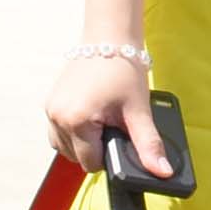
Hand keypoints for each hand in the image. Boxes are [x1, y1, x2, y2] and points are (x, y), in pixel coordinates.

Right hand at [43, 45, 161, 176]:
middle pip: (77, 157)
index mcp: (76, 122)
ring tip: (103, 120)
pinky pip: (58, 132)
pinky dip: (73, 131)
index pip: (91, 163)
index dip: (110, 155)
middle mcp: (57, 118)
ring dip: (84, 142)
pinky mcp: (48, 103)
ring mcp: (50, 110)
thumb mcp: (138, 110)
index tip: (120, 136)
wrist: (109, 37)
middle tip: (113, 124)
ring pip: (65, 147)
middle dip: (97, 148)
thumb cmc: (123, 69)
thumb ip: (148, 144)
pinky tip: (91, 117)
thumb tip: (162, 172)